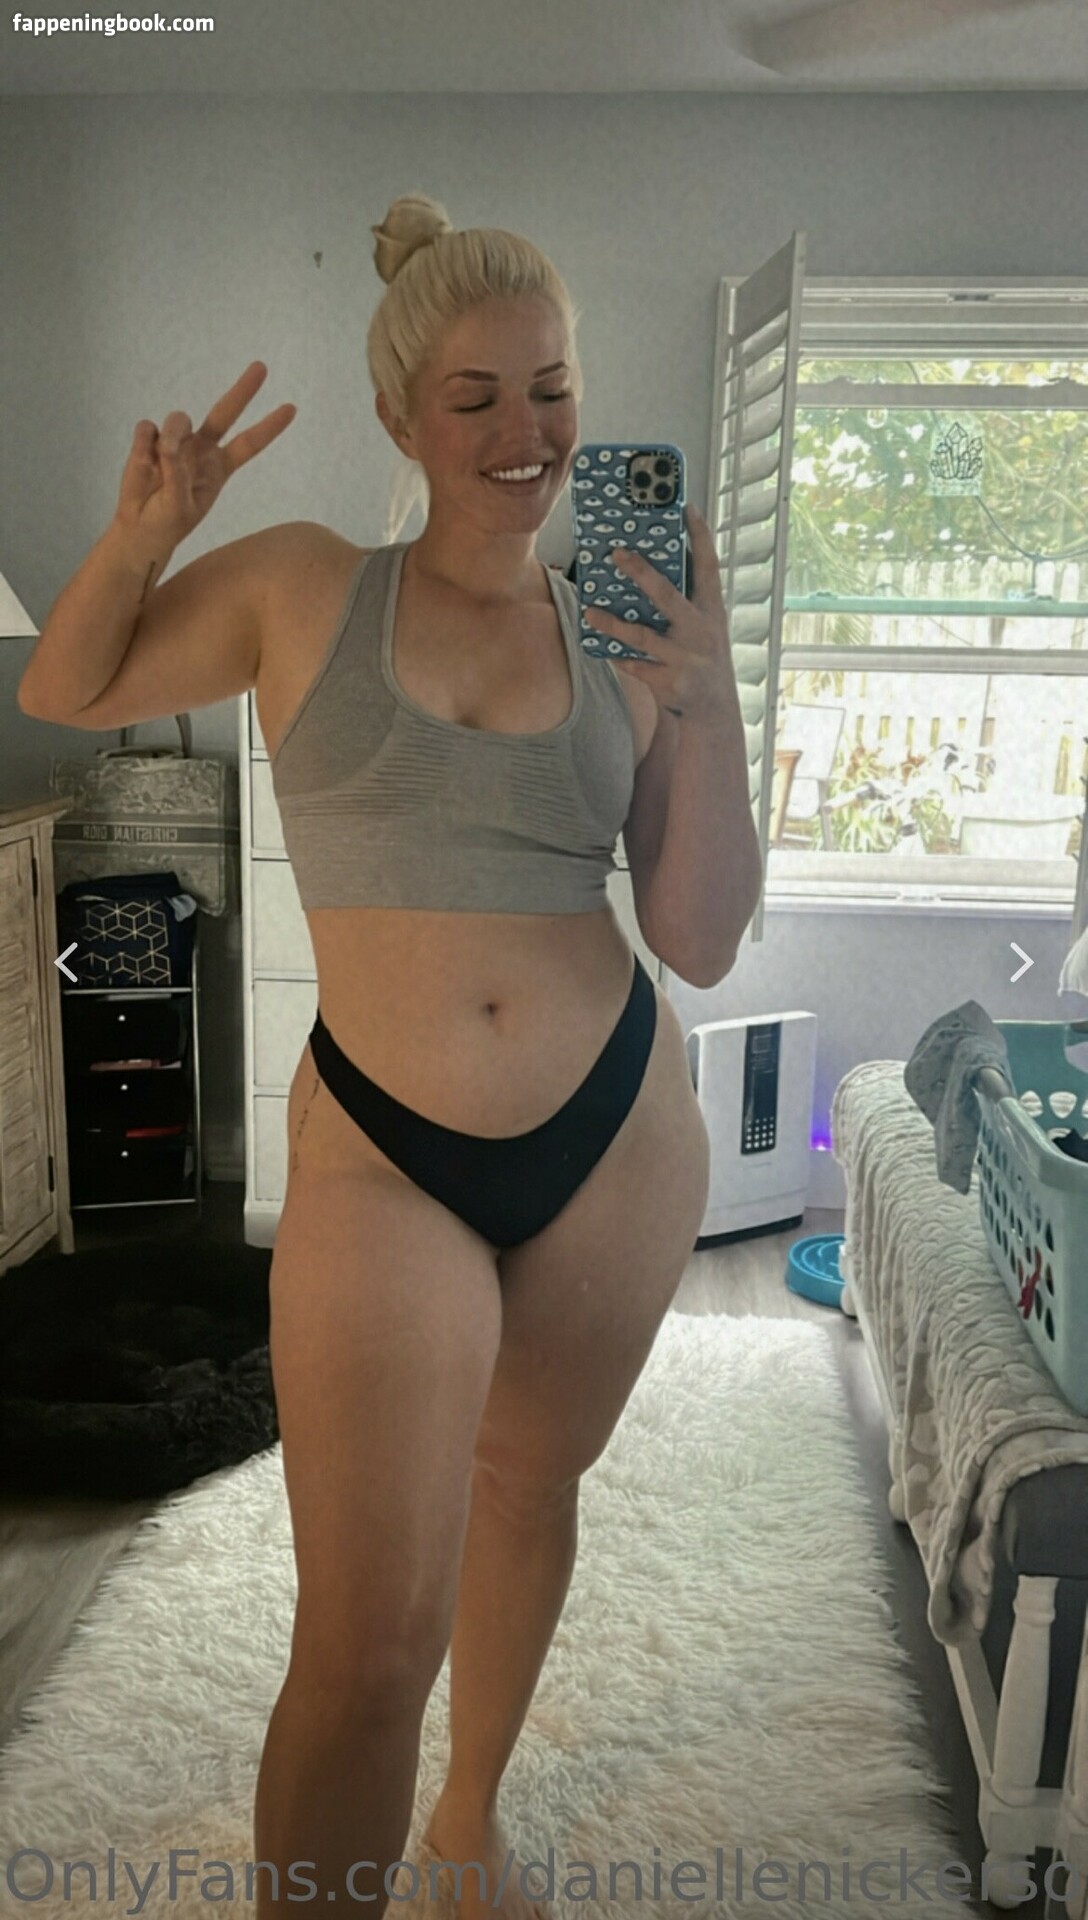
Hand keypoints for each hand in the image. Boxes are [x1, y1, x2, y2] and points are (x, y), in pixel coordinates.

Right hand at [115, 361, 296, 556]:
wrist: (139, 527)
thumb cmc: (168, 520)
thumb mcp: (181, 506)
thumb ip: (179, 475)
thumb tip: (168, 444)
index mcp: (220, 467)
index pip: (249, 443)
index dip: (269, 427)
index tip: (291, 409)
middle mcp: (201, 448)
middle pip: (225, 412)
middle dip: (243, 390)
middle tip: (262, 366)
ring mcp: (176, 440)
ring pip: (178, 419)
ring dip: (170, 438)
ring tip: (159, 464)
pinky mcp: (148, 438)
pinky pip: (147, 429)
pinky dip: (143, 447)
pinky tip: (142, 464)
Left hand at [593, 504, 737, 725]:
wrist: (713, 710)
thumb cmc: (703, 658)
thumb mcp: (707, 627)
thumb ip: (687, 601)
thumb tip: (650, 568)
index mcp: (712, 611)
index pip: (709, 567)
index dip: (700, 537)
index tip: (688, 508)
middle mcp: (701, 631)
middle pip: (666, 595)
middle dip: (640, 572)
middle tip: (616, 553)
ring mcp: (684, 658)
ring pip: (641, 636)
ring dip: (612, 623)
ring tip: (589, 611)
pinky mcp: (668, 682)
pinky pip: (634, 665)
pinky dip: (618, 656)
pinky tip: (604, 649)